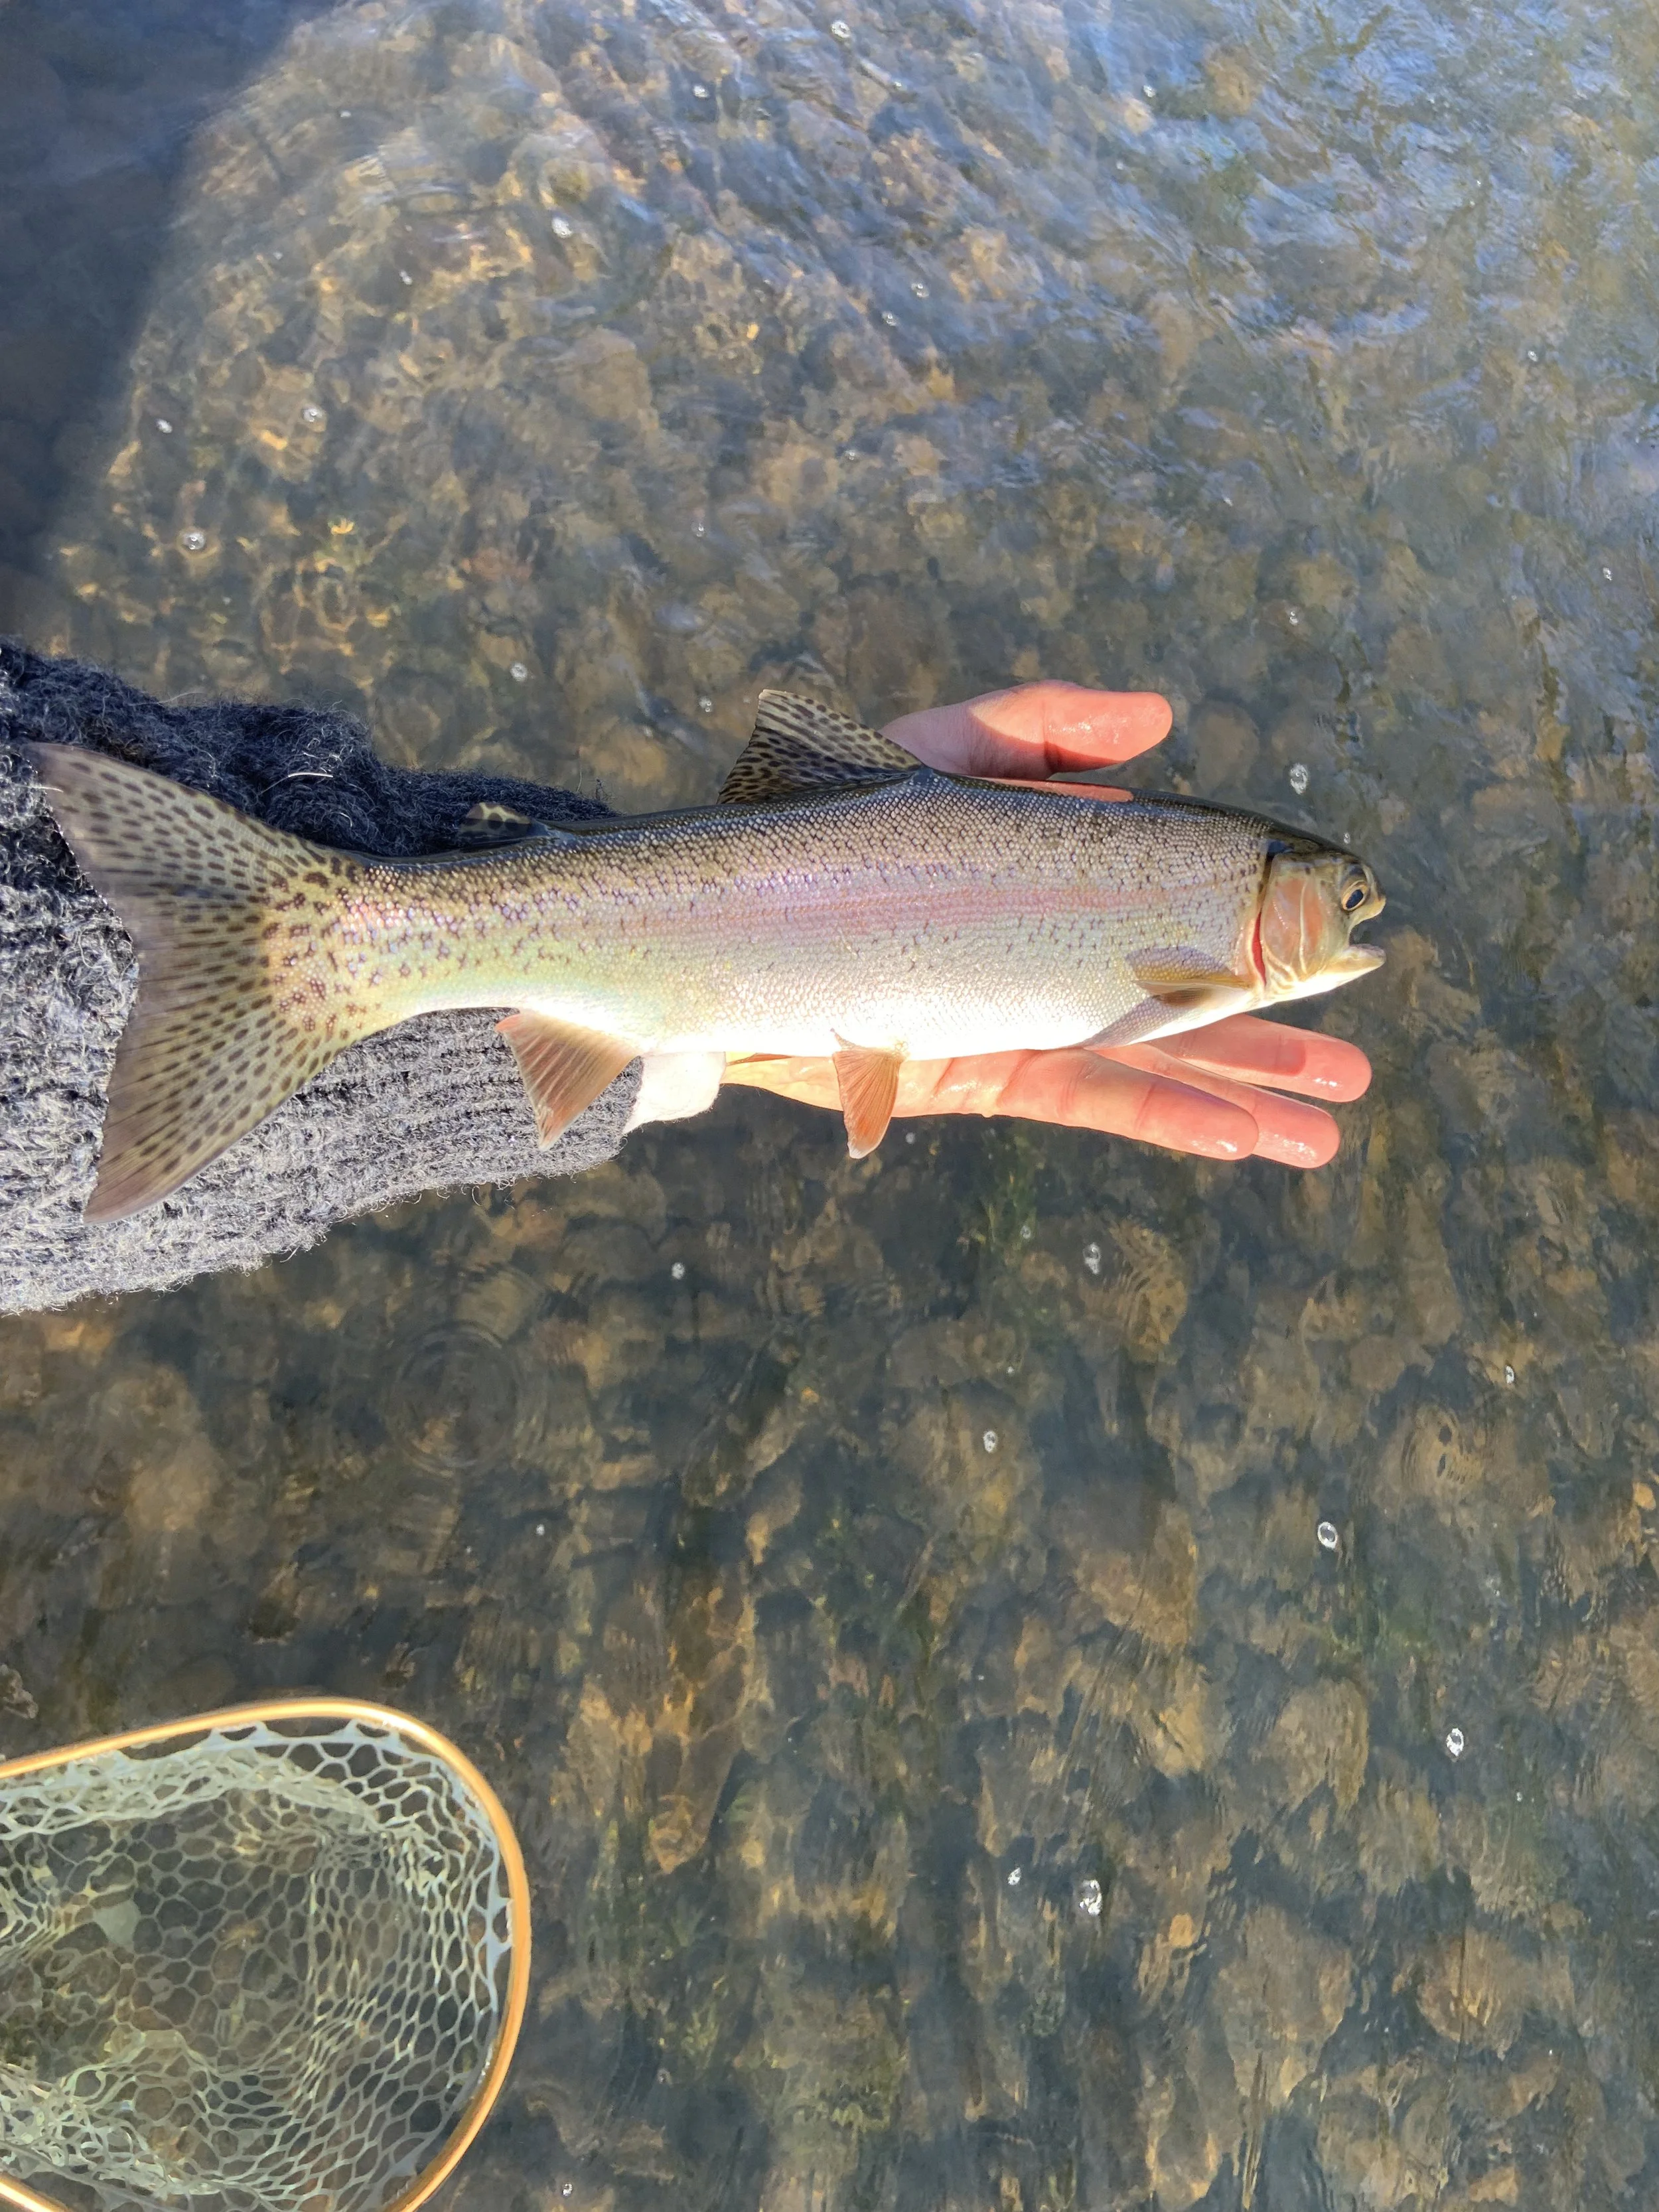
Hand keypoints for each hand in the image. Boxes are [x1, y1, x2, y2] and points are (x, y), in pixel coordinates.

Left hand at [721, 680, 1371, 1167]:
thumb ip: (1041, 727)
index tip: (1336, 938)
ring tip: (1325, 1128)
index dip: (1253, 925)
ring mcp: (1016, 1014)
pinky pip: (1088, 1097)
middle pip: (1179, 1000)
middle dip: (1269, 1038)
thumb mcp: (934, 751)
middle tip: (1355, 1069)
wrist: (708, 930)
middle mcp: (1046, 951)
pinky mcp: (975, 1069)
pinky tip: (1237, 1142)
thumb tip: (1160, 715)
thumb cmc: (815, 824)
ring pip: (1151, 1062)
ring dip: (1239, 1094)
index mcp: (1053, 876)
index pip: (1174, 903)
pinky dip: (1165, 1117)